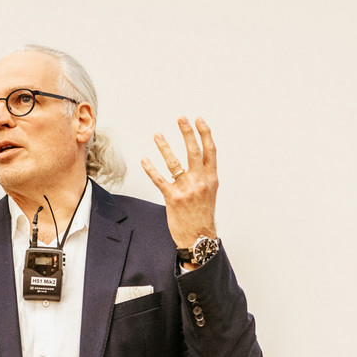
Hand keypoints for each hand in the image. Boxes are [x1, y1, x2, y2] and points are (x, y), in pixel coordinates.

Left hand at [141, 116, 218, 248]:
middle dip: (187, 133)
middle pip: (194, 152)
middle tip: (181, 118)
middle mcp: (200, 182)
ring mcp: (186, 190)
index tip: (199, 120)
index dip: (205, 134)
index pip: (210, 151)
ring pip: (174, 163)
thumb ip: (205, 176)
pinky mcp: (173, 198)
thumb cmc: (202, 215)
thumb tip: (200, 160)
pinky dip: (150, 169)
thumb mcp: (210, 193)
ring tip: (158, 135)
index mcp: (211, 179)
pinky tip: (144, 159)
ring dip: (165, 147)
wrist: (199, 238)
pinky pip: (160, 180)